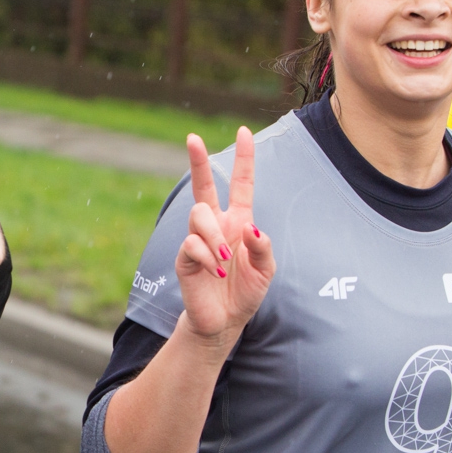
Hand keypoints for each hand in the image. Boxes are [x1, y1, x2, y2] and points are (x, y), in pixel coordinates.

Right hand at [177, 127, 272, 343]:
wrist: (225, 321)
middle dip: (198, 161)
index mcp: (239, 222)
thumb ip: (262, 247)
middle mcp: (216, 225)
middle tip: (193, 138)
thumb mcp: (266, 270)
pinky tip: (213, 271)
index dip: (244, 158)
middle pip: (203, 186)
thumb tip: (248, 227)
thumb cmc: (246, 292)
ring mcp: (197, 239)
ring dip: (214, 237)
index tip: (244, 131)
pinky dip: (205, 256)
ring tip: (224, 261)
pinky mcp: (185, 258)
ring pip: (199, 216)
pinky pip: (190, 244)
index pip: (241, 184)